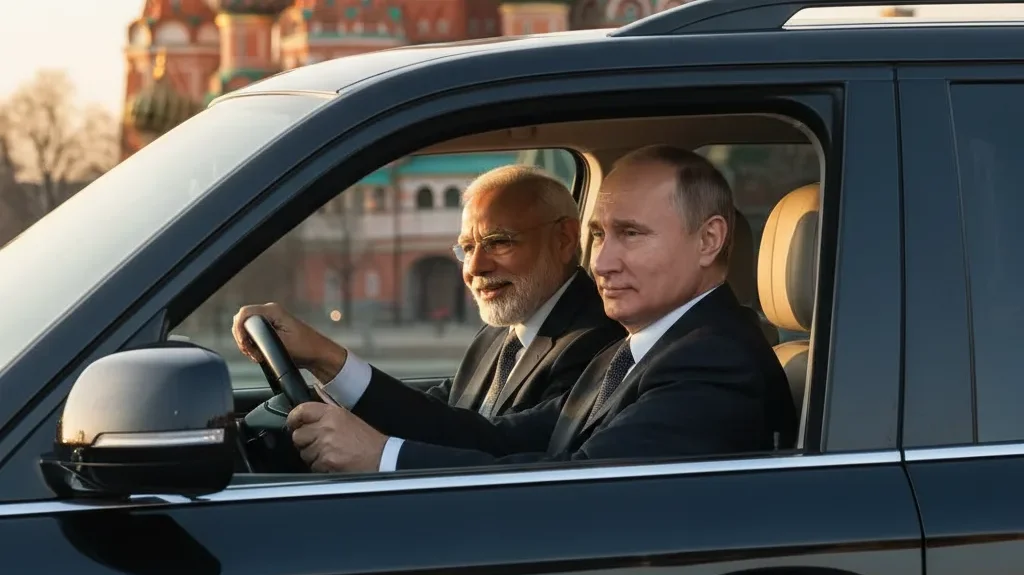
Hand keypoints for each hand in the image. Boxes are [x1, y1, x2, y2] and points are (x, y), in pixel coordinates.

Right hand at [231, 302, 345, 380]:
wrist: (318, 354)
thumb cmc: (305, 348)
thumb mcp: (281, 344)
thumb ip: (261, 337)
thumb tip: (246, 336)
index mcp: (273, 310)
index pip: (244, 314)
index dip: (239, 330)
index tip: (245, 346)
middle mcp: (271, 312)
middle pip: (243, 321)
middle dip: (243, 339)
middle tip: (251, 353)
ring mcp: (271, 319)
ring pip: (247, 329)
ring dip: (248, 344)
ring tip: (258, 356)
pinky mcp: (271, 328)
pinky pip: (254, 334)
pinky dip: (253, 345)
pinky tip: (260, 355)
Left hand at [287, 402, 386, 472]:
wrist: (381, 457)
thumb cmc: (367, 440)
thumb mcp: (347, 418)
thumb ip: (326, 416)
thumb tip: (306, 419)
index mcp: (332, 413)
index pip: (301, 411)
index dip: (294, 419)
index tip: (293, 424)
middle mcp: (326, 427)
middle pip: (298, 435)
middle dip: (304, 442)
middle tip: (317, 444)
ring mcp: (325, 445)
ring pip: (304, 453)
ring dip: (313, 456)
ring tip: (330, 454)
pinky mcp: (327, 461)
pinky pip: (312, 465)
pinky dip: (320, 466)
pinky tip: (333, 462)